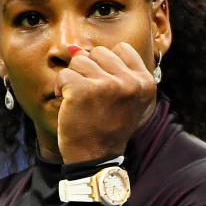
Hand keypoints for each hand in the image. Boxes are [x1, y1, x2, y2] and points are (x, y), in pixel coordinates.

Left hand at [54, 42, 156, 162]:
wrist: (95, 158)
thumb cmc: (106, 129)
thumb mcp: (123, 100)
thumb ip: (109, 70)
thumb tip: (75, 47)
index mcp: (144, 82)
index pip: (121, 49)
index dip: (106, 65)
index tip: (103, 87)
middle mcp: (129, 82)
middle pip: (98, 52)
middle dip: (88, 70)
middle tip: (89, 95)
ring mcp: (107, 85)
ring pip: (79, 60)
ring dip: (73, 78)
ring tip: (78, 100)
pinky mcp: (83, 90)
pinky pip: (64, 74)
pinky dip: (60, 87)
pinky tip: (66, 103)